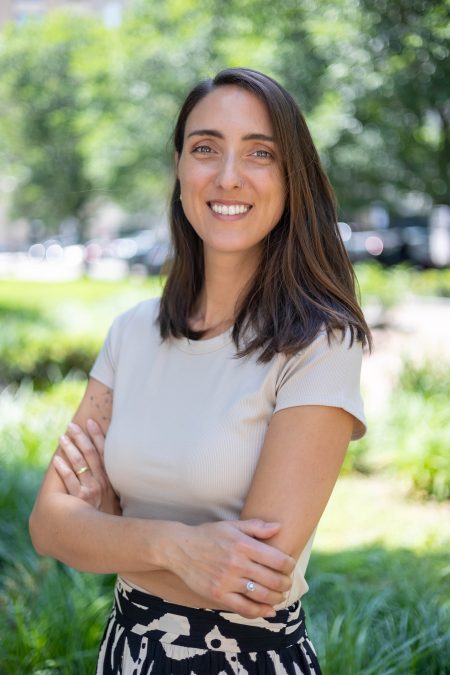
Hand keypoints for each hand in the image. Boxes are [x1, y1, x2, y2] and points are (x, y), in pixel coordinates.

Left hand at [53, 419, 121, 515]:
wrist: (108, 538)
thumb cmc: (111, 517)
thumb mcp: (116, 497)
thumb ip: (111, 481)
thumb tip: (107, 464)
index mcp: (111, 478)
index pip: (104, 451)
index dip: (97, 435)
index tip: (90, 422)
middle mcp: (102, 482)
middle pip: (90, 454)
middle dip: (81, 437)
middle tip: (71, 425)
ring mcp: (90, 491)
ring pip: (79, 464)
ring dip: (70, 449)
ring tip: (62, 437)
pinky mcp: (79, 501)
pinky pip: (69, 481)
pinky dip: (63, 469)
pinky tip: (56, 460)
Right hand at [169, 519, 295, 618]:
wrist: (179, 548)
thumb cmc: (208, 535)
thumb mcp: (232, 525)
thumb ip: (256, 527)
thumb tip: (279, 527)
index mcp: (243, 544)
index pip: (277, 559)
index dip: (289, 565)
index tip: (290, 566)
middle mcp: (237, 563)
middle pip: (273, 579)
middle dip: (285, 583)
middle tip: (287, 583)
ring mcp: (227, 581)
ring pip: (261, 595)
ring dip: (276, 598)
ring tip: (279, 595)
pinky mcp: (218, 595)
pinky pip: (244, 608)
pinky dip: (260, 612)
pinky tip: (267, 610)